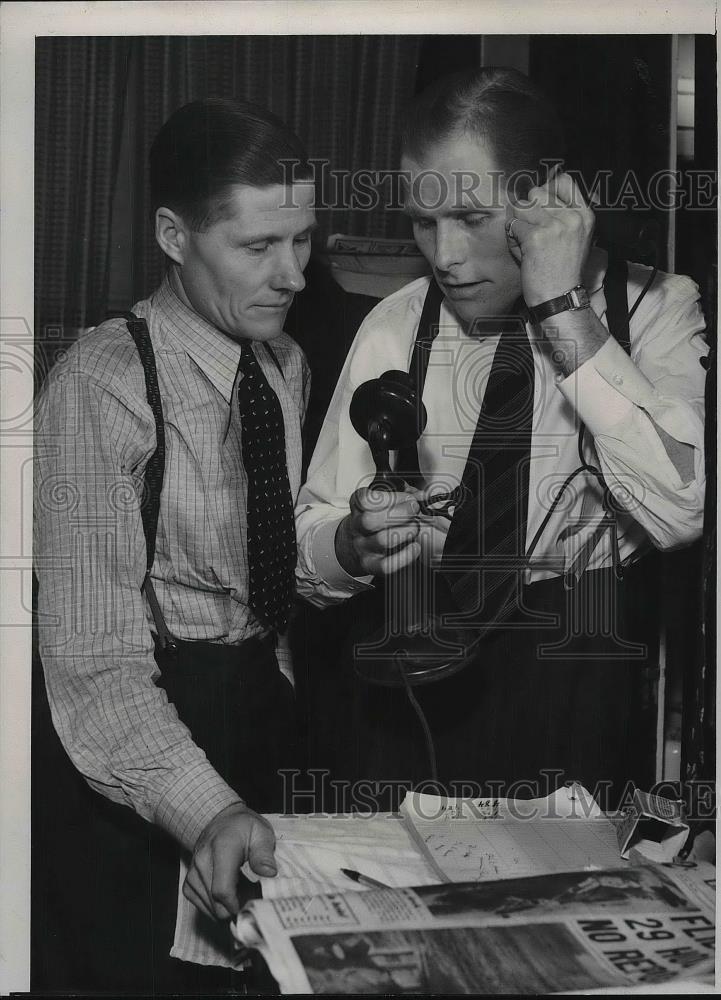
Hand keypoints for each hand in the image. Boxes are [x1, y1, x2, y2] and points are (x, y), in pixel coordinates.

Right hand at [183, 802, 276, 920]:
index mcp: (222, 848)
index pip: (222, 890)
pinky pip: (201, 905)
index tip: (251, 904)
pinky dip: (216, 905)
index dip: (237, 905)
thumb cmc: (243, 827)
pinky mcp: (188, 882)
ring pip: (209, 908)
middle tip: (251, 897)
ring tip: (241, 890)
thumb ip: (264, 854)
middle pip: (215, 903)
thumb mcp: (261, 833)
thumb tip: (269, 873)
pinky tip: (228, 892)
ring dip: (227, 907)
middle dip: (235, 908)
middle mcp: (202, 860)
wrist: (223, 820)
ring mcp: (193, 872)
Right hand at [334, 485, 422, 577]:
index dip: (391, 498)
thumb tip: (421, 496)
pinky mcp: (370, 564)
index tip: (408, 498)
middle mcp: (357, 526)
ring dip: (406, 532)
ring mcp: (362, 546)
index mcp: (358, 506)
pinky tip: (414, 546)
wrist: (356, 543)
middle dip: (399, 514)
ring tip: (415, 527)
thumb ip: (401, 497)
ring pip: (382, 541)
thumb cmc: (376, 519)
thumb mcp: (382, 502)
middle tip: (414, 510)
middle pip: (370, 521)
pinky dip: (405, 556)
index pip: (366, 500)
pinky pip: (386, 565)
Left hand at [505, 171, 594, 306]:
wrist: (559, 297)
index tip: (541, 206)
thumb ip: (563, 214)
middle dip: (528, 210)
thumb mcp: (575, 237)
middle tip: (531, 231)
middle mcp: (572, 217)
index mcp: (585, 215)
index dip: (546, 189)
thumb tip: (540, 191)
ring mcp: (554, 226)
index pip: (563, 181)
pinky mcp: (536, 237)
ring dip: (518, 223)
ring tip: (526, 242)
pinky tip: (522, 251)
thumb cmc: (562, 271)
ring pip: (522, 206)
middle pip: (537, 192)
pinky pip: (512, 225)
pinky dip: (512, 238)